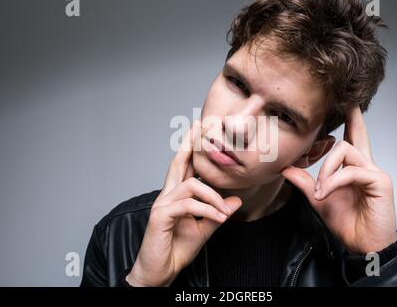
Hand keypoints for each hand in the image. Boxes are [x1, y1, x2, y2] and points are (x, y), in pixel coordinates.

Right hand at [127, 120, 241, 285]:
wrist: (160, 271)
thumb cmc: (178, 248)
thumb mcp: (204, 229)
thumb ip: (217, 214)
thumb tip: (236, 200)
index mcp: (176, 196)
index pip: (184, 167)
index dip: (191, 147)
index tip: (199, 129)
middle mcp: (167, 195)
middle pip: (178, 162)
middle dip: (189, 143)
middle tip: (201, 125)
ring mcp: (162, 204)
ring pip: (191, 185)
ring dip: (213, 196)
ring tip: (224, 212)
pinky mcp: (160, 216)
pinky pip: (188, 205)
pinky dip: (207, 210)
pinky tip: (218, 218)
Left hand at [282, 104, 396, 254]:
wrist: (362, 245)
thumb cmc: (346, 222)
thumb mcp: (319, 199)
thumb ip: (305, 183)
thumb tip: (287, 169)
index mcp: (353, 169)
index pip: (352, 140)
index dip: (351, 122)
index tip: (347, 106)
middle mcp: (366, 166)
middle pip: (358, 135)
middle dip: (353, 118)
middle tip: (348, 104)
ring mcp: (374, 172)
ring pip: (345, 150)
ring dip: (325, 169)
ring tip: (319, 190)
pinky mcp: (380, 181)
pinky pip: (350, 171)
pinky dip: (332, 181)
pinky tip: (324, 194)